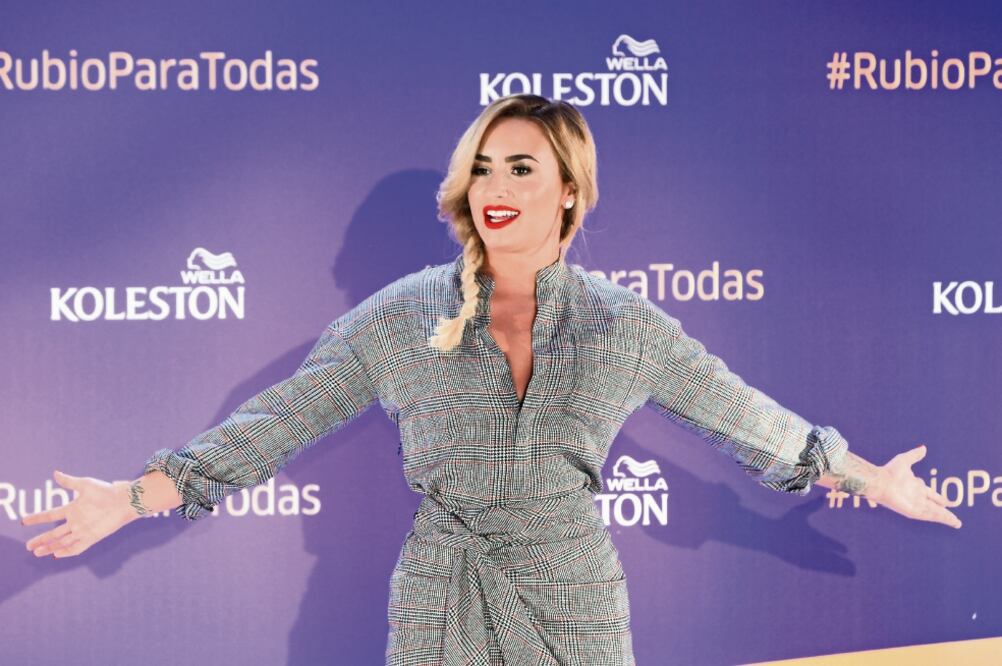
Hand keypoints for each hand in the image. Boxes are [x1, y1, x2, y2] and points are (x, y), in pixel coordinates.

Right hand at [22, 470, 139, 557]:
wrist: (124, 500)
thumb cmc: (106, 490)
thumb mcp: (85, 484)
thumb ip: (68, 481)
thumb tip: (55, 473)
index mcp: (72, 508)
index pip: (50, 515)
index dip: (37, 518)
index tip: (23, 520)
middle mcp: (76, 521)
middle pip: (54, 533)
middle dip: (41, 539)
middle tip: (28, 546)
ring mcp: (83, 530)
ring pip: (63, 541)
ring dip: (50, 547)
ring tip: (37, 552)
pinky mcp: (92, 537)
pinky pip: (77, 547)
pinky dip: (67, 551)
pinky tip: (57, 554)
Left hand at [874, 445, 961, 529]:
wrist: (880, 482)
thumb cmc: (889, 471)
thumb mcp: (904, 460)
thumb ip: (915, 455)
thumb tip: (924, 448)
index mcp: (915, 486)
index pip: (930, 493)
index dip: (938, 498)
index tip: (947, 502)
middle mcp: (916, 497)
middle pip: (934, 506)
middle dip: (944, 511)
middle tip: (955, 518)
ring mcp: (915, 505)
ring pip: (934, 512)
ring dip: (945, 517)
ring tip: (957, 523)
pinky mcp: (913, 511)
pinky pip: (930, 515)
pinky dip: (940, 518)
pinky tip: (949, 520)